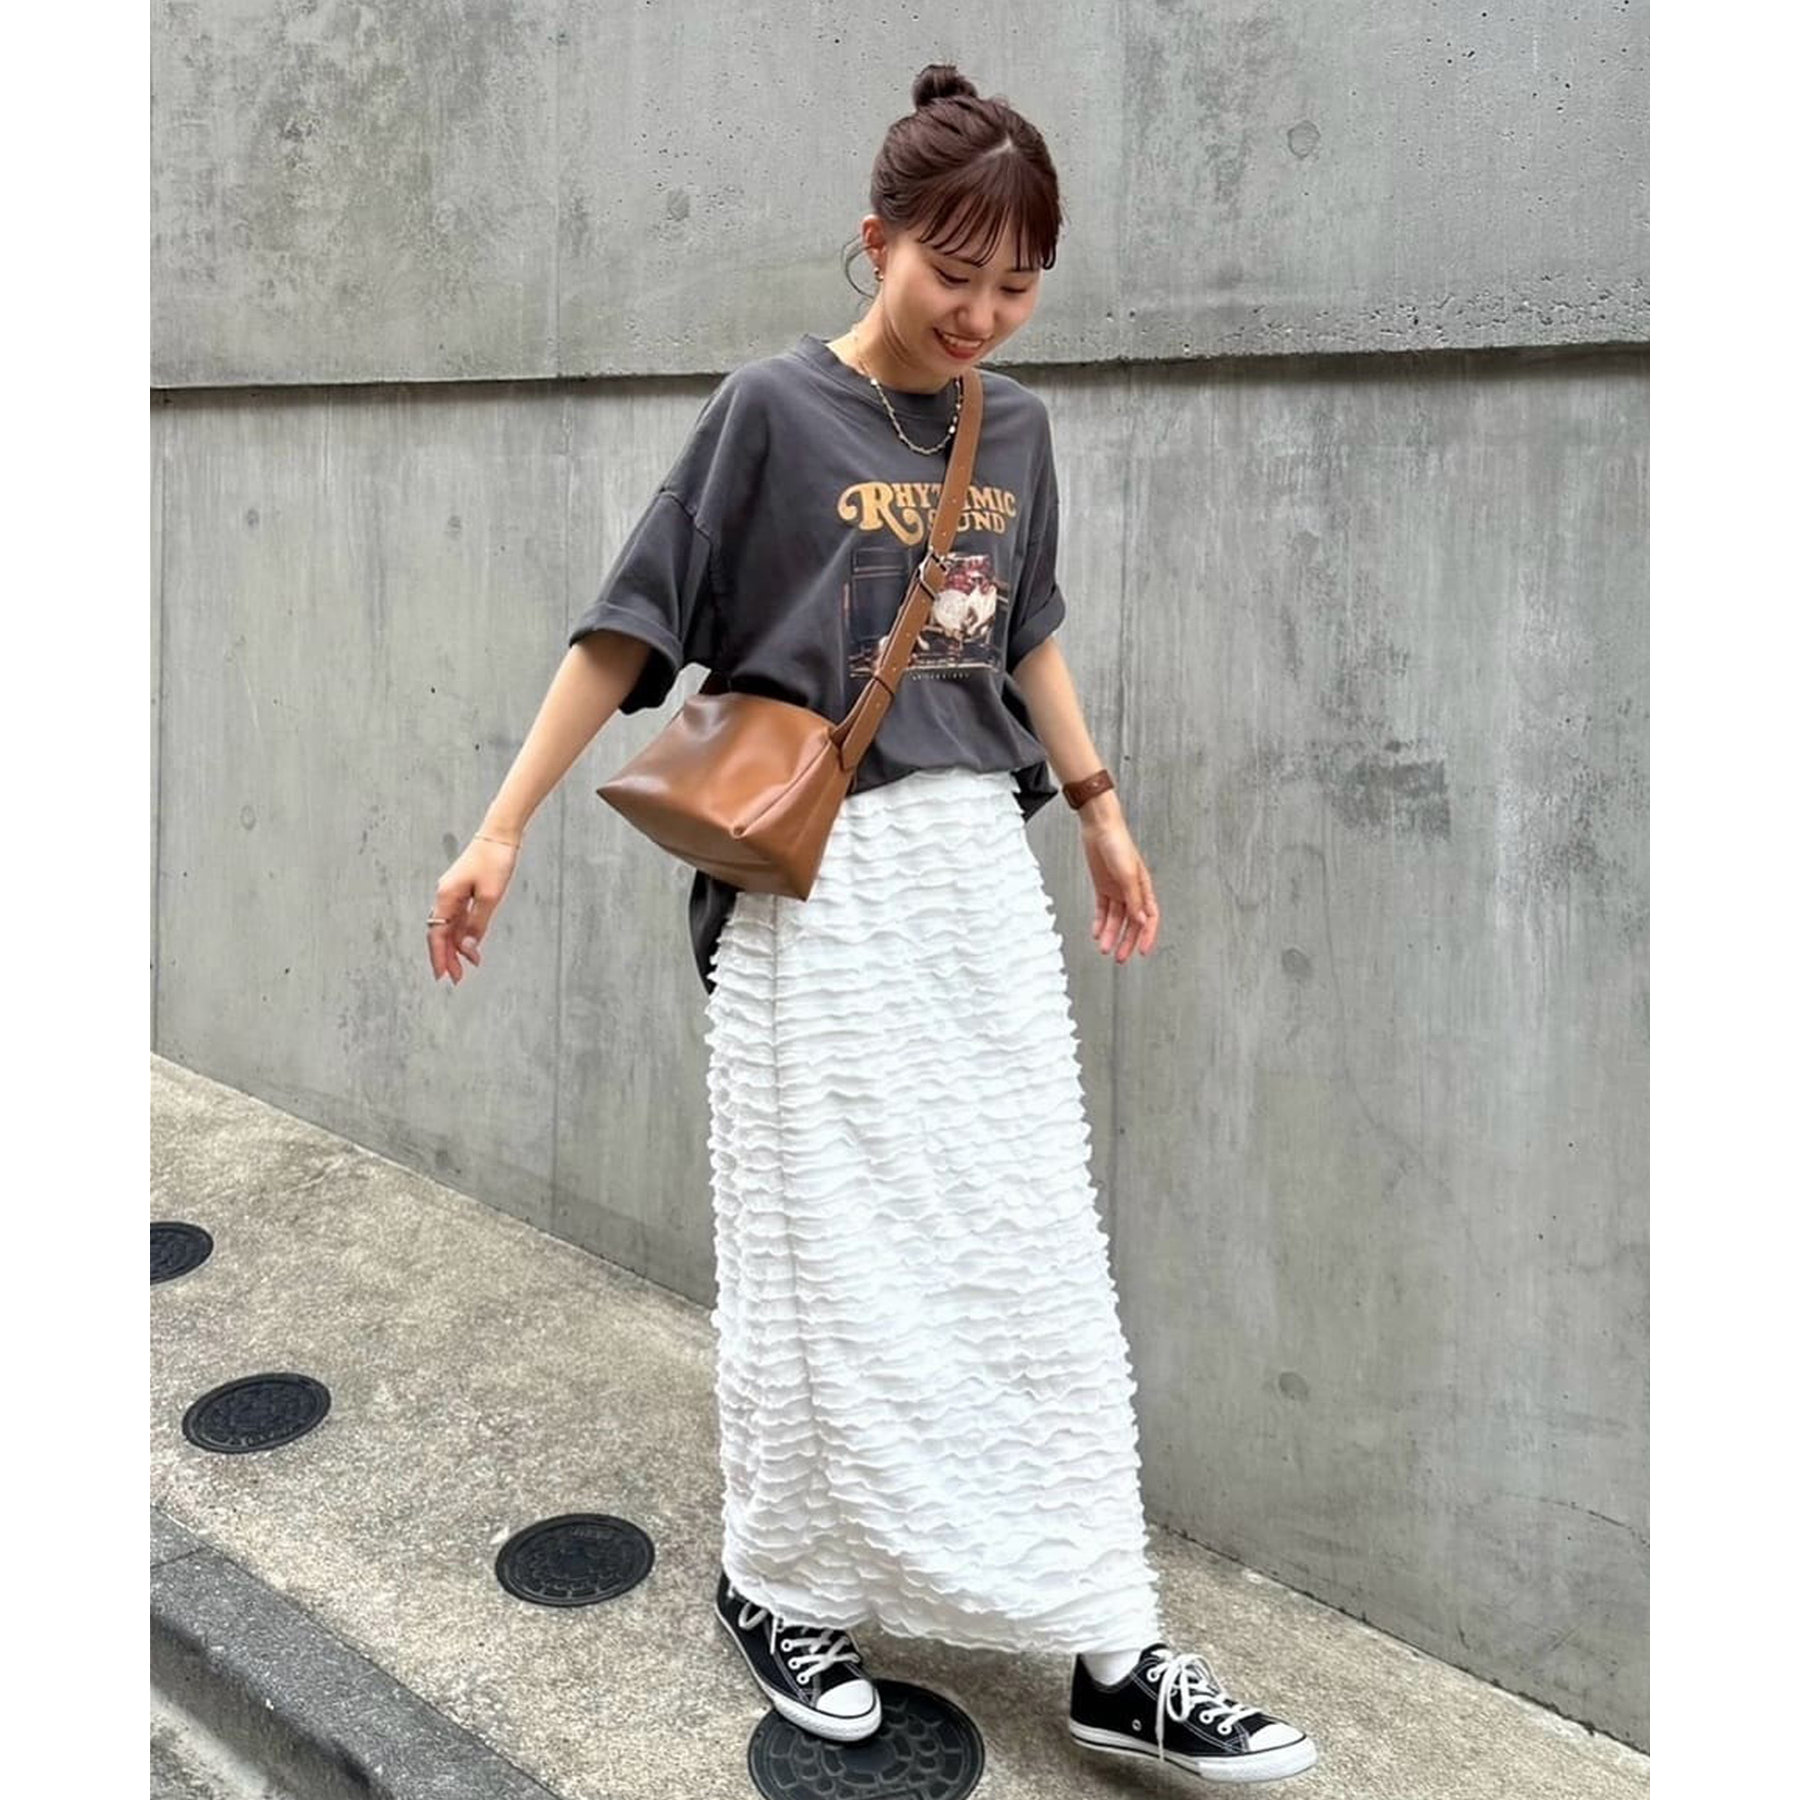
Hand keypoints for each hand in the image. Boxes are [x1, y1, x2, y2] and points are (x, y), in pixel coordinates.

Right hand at [428, 834, 519, 985]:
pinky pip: (460, 917)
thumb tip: (468, 948)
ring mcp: (454, 893)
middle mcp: (446, 895)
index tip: (442, 976)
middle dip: (448, 956)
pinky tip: (473, 944)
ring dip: (458, 946)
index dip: (439, 956)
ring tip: (468, 966)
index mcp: (446, 896)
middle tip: (457, 978)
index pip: (438, 934)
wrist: (500, 835)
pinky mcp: (464, 890)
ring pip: (452, 926)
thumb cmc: (494, 861)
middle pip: (442, 932)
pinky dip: (465, 932)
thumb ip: (477, 924)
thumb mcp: (490, 897)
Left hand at [1081, 815, 1159, 961]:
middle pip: (1131, 923)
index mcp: (1143, 887)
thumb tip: (1141, 920)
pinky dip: (1100, 922)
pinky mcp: (1102, 886)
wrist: (1099, 828)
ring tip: (1104, 949)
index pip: (1149, 917)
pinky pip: (1103, 910)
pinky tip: (1096, 933)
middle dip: (1127, 941)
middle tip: (1121, 958)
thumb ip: (1134, 898)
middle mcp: (1131, 891)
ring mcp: (1116, 889)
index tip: (1142, 951)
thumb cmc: (1118, 844)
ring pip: (1115, 919)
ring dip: (1110, 934)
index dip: (1147, 935)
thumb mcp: (1128, 873)